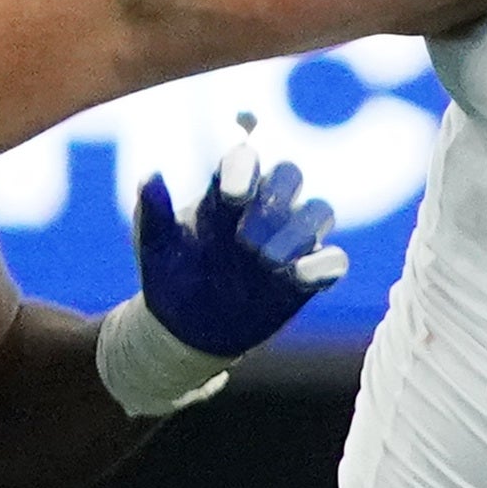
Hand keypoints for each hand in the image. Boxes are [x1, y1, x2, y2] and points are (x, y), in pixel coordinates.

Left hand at [134, 128, 342, 359]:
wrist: (186, 327)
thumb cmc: (170, 276)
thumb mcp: (155, 245)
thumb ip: (154, 211)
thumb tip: (151, 175)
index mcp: (226, 192)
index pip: (245, 160)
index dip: (245, 169)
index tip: (231, 196)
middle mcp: (264, 208)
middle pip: (291, 174)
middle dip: (275, 198)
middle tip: (245, 236)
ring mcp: (292, 239)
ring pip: (320, 211)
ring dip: (297, 231)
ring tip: (264, 259)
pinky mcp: (311, 274)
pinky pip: (335, 259)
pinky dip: (322, 264)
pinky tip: (296, 277)